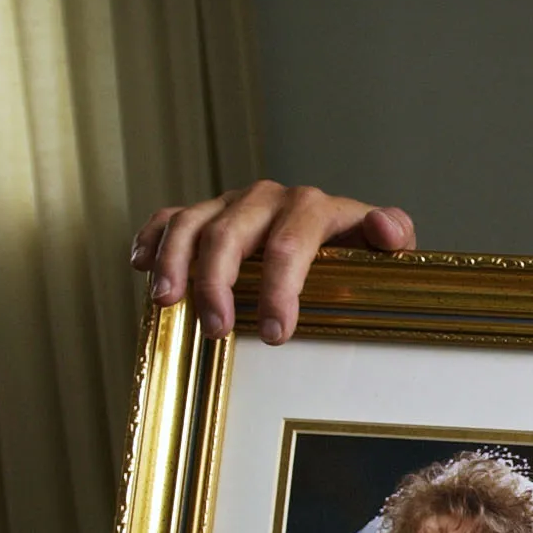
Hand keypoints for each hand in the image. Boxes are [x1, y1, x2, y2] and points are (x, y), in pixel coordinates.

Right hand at [129, 181, 417, 343]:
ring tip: (166, 302)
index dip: (280, 288)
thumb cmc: (361, 254)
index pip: (290, 243)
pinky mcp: (208, 214)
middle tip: (217, 330)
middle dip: (219, 283)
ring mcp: (233, 204)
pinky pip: (171, 218)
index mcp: (313, 208)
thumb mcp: (385, 252)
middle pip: (231, 234)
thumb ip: (392, 237)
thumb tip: (387, 229)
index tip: (277, 333)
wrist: (340, 237)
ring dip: (176, 262)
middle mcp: (268, 199)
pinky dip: (152, 238)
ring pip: (193, 222)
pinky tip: (140, 265)